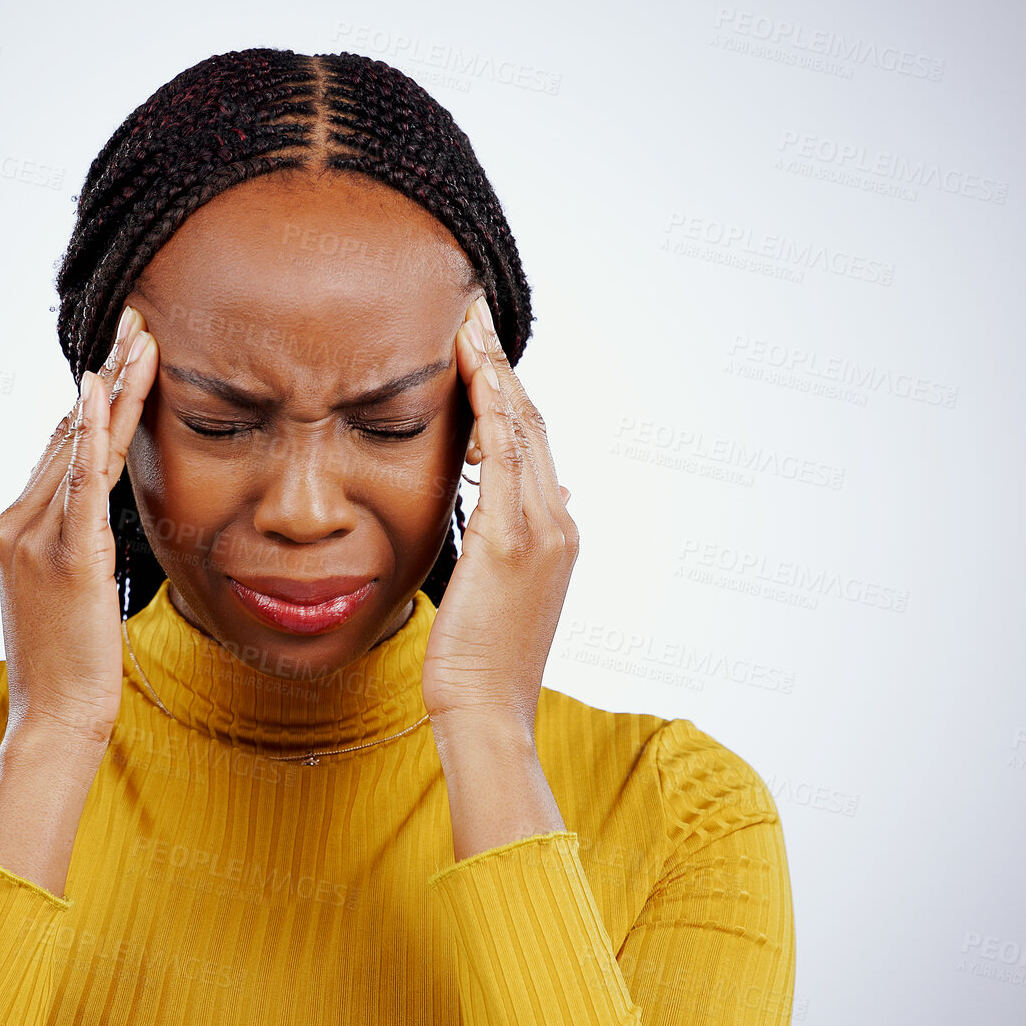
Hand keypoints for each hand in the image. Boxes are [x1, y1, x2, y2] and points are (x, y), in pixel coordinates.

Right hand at [0, 305, 157, 746]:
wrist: (54, 717)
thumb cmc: (69, 666)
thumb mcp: (66, 594)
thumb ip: (74, 548)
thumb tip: (99, 523)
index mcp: (16, 528)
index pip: (61, 448)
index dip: (92, 398)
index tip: (119, 353)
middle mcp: (17, 522)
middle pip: (70, 432)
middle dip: (105, 373)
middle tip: (134, 319)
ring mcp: (35, 536)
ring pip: (80, 444)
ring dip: (112, 385)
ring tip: (140, 336)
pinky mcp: (64, 555)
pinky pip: (80, 480)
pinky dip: (92, 430)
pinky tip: (103, 388)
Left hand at [422, 295, 578, 750]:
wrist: (485, 711)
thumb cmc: (477, 663)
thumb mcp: (496, 593)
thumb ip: (509, 546)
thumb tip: (533, 507)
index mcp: (553, 533)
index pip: (531, 444)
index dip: (506, 392)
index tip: (478, 350)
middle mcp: (556, 523)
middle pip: (532, 422)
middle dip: (500, 365)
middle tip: (472, 314)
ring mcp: (542, 530)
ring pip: (523, 427)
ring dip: (495, 370)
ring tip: (469, 323)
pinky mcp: (515, 540)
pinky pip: (508, 455)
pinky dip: (493, 407)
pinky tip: (472, 370)